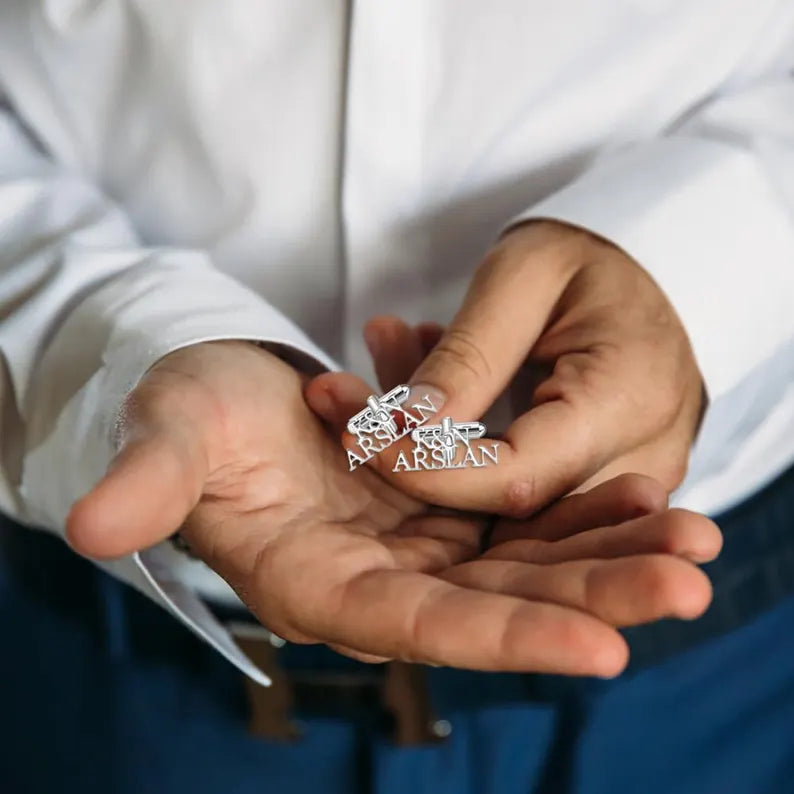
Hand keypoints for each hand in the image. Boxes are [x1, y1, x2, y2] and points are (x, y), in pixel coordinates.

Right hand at [66, 341, 717, 674]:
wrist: (226, 384)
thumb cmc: (192, 413)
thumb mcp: (168, 434)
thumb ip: (149, 480)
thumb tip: (90, 524)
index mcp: (317, 585)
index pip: (420, 629)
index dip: (506, 637)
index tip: (605, 650)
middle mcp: (380, 577)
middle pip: (497, 601)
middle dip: (594, 597)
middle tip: (692, 579)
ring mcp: (417, 542)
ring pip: (524, 560)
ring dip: (607, 552)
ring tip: (694, 536)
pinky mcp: (439, 503)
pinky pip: (521, 515)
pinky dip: (579, 506)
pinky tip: (643, 489)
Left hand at [310, 220, 704, 515]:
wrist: (654, 271)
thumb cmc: (590, 259)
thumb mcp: (524, 277)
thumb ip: (468, 357)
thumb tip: (404, 428)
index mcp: (627, 403)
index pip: (512, 476)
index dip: (426, 468)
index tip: (357, 434)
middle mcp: (638, 460)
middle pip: (505, 503)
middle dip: (413, 463)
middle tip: (344, 403)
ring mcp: (623, 480)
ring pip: (502, 503)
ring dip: (429, 450)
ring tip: (383, 371)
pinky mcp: (599, 481)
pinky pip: (518, 489)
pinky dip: (458, 449)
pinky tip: (421, 394)